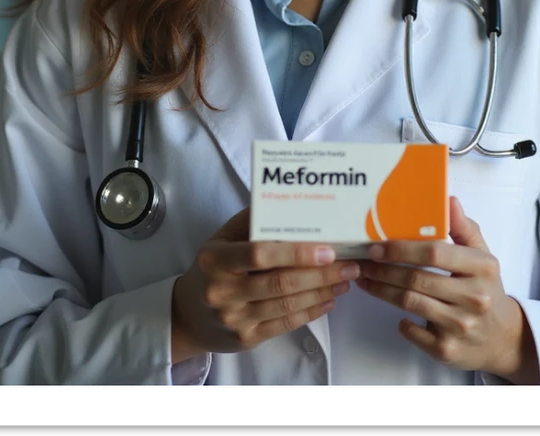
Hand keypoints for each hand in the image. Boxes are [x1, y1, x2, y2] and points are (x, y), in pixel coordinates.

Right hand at [170, 207, 359, 362]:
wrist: (190, 314)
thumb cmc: (214, 266)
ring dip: (322, 291)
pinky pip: (285, 324)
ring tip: (345, 279)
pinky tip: (329, 299)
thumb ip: (252, 221)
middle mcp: (222, 291)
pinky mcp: (246, 338)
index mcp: (216, 259)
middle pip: (280, 283)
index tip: (328, 249)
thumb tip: (291, 201)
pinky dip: (311, 311)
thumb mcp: (224, 238)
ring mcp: (234, 318)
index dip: (296, 253)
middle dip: (321, 274)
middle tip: (350, 264)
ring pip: (287, 305)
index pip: (259, 254)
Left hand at [354, 196, 539, 383]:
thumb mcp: (483, 256)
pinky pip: (412, 332)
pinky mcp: (448, 349)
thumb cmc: (485, 288)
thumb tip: (448, 200)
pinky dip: (399, 321)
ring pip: (409, 302)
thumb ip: (464, 228)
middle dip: (383, 269)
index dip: (402, 248)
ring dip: (381, 290)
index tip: (377, 246)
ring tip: (366, 279)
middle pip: (416, 279)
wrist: (502, 337)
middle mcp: (474, 298)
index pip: (436, 253)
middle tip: (363, 262)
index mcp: (482, 268)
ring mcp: (460, 326)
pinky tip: (392, 308)